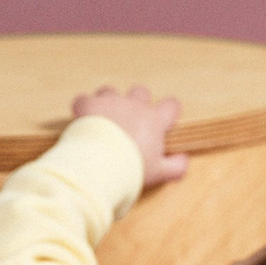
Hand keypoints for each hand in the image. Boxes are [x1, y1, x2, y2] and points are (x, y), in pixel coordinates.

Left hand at [70, 85, 188, 186]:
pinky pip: (84, 100)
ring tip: (102, 121)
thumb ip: (176, 166)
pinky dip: (82, 109)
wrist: (103, 165)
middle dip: (136, 103)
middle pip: (140, 92)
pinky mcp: (89, 105)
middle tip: (128, 123)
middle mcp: (134, 106)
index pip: (171, 105)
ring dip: (107, 102)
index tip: (163, 122)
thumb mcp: (160, 173)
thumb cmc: (133, 169)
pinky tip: (80, 122)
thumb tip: (184, 159)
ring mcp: (111, 102)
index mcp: (154, 120)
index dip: (168, 111)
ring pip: (111, 91)